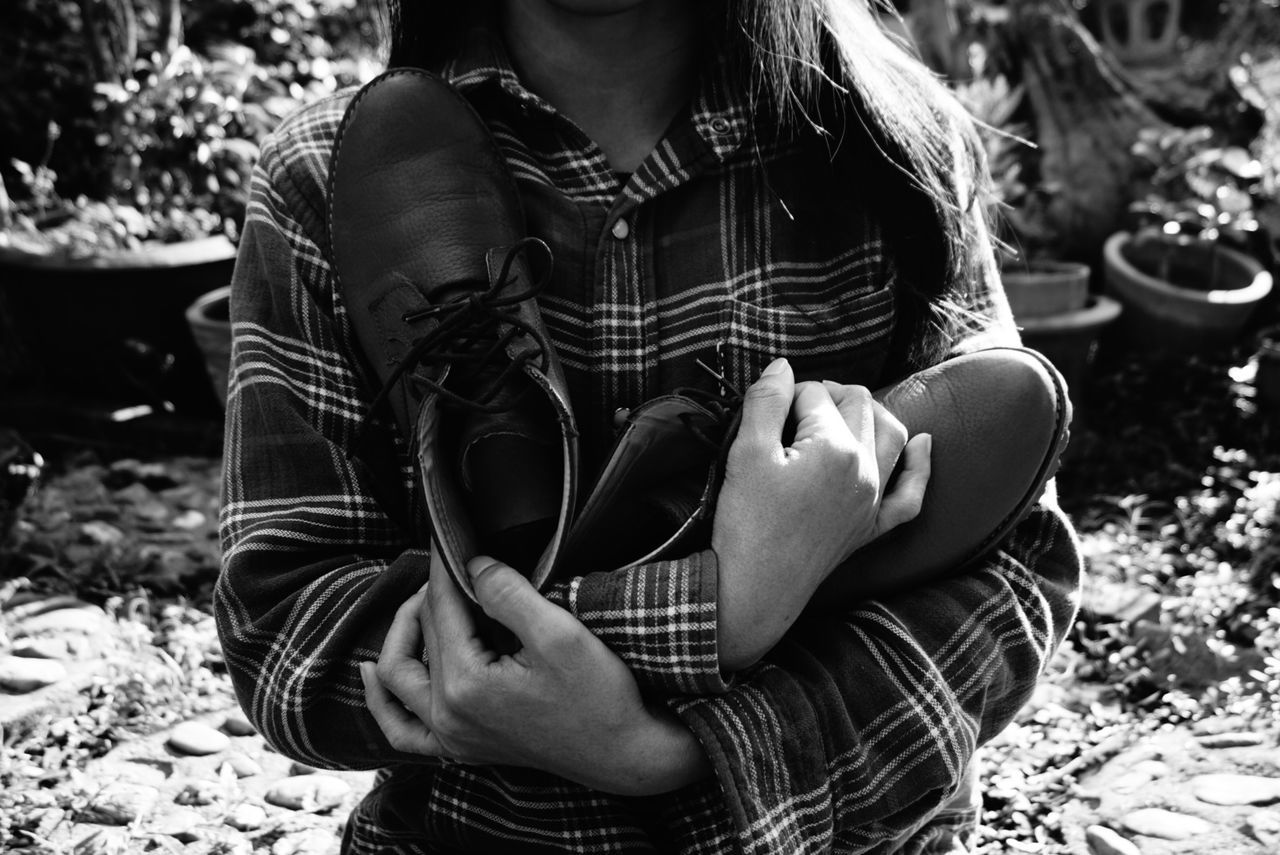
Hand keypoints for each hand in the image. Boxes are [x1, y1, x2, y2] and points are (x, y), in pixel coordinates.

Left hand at [360, 551, 708, 795]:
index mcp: (467, 684)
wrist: (627, 755)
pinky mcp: (462, 748)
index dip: (445, 565)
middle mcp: (447, 715)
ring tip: (422, 602)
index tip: (449, 533)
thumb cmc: (602, 697)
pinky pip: (402, 729)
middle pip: (420, 636)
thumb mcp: (560, 633)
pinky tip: (375, 673)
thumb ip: (509, 593)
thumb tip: (473, 563)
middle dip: (432, 593)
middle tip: (457, 562)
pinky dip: (383, 700)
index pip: (441, 607)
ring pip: (398, 678)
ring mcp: (451, 738)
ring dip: (403, 634)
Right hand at [711, 359, 929, 670]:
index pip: (815, 394)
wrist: (754, 590)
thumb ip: (766, 401)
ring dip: (872, 412)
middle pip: (858, 404)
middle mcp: (866, 469)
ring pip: (893, 435)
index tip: (762, 414)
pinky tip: (924, 445)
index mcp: (835, 447)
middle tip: (790, 408)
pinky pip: (910, 495)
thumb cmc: (745, 522)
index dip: (786, 395)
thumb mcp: (745, 453)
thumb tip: (783, 366)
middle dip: (827, 395)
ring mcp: (873, 500)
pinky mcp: (871, 528)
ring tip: (841, 408)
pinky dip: (919, 467)